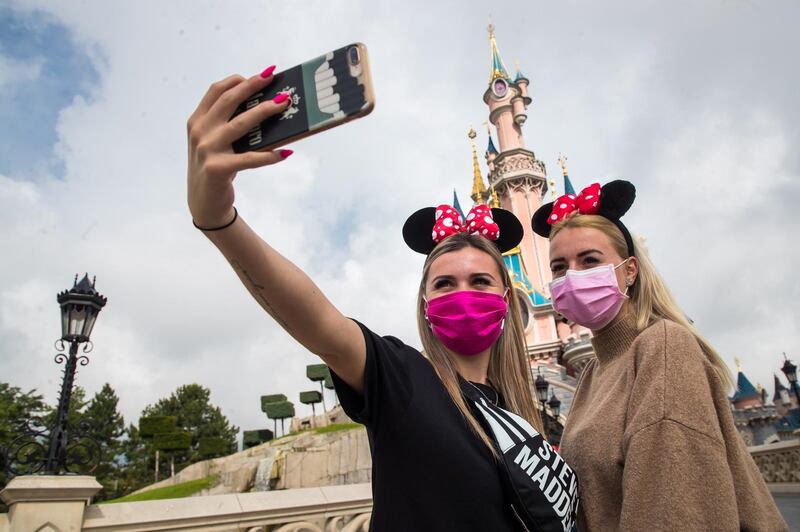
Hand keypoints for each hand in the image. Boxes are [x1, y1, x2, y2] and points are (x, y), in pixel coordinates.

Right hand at [186, 67, 292, 227]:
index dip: (238, 80)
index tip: (260, 75)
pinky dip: (269, 156)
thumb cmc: (217, 167)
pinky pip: (250, 158)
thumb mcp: (216, 142)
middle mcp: (199, 132)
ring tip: (283, 104)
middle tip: (274, 79)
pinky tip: (285, 152)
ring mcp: (207, 149)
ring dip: (264, 111)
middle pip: (228, 100)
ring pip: (240, 124)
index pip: (216, 91)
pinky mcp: (218, 168)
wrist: (204, 203)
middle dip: (253, 86)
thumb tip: (265, 106)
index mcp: (197, 121)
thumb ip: (229, 124)